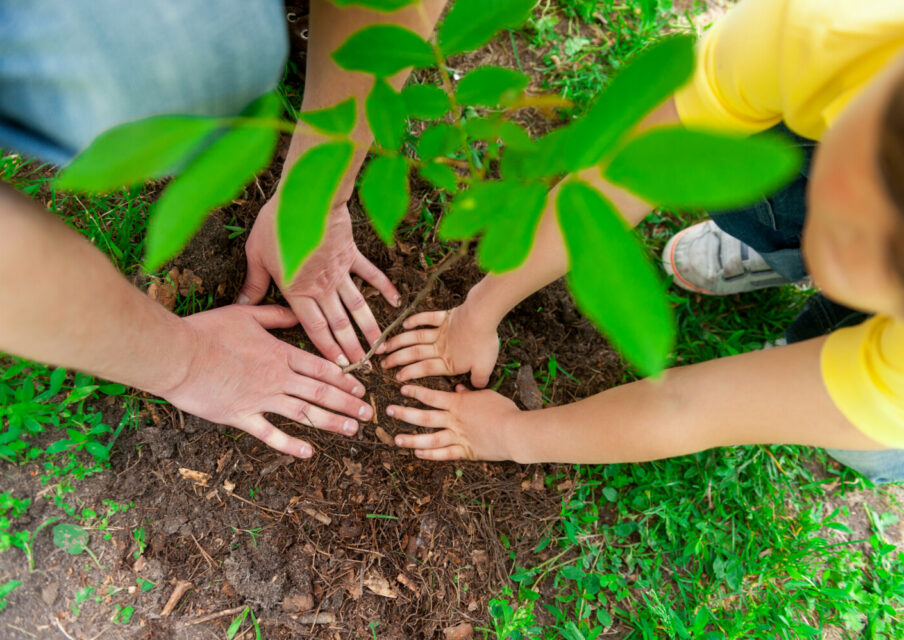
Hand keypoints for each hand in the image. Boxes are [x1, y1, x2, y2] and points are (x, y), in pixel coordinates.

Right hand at [160, 304, 373, 457]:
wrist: (178, 355)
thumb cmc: (208, 331)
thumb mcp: (246, 315)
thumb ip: (275, 316)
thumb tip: (297, 314)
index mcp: (279, 354)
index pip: (321, 368)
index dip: (345, 379)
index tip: (361, 388)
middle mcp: (277, 378)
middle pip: (321, 392)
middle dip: (348, 403)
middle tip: (368, 413)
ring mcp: (261, 399)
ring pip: (305, 414)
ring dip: (331, 422)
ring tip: (352, 430)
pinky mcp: (241, 417)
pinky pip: (271, 434)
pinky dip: (291, 445)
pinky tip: (309, 453)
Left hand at [239, 198, 400, 365]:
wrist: (306, 197)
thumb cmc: (277, 224)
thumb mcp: (257, 254)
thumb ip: (254, 283)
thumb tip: (241, 306)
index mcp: (298, 291)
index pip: (313, 328)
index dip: (326, 348)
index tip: (338, 366)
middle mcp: (322, 287)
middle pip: (338, 323)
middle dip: (350, 347)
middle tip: (362, 365)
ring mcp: (340, 272)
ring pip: (357, 306)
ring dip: (368, 327)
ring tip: (378, 346)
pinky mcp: (351, 255)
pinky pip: (370, 274)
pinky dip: (384, 288)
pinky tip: (395, 302)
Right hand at [381, 306, 498, 386]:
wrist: (483, 317)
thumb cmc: (484, 343)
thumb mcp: (485, 368)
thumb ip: (478, 380)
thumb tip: (476, 387)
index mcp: (448, 362)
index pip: (425, 369)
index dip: (410, 373)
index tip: (396, 377)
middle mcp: (440, 347)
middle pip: (414, 354)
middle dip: (397, 359)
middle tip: (382, 364)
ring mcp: (441, 331)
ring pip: (415, 338)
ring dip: (398, 342)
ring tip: (384, 347)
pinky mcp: (445, 317)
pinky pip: (427, 318)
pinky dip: (415, 320)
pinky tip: (404, 324)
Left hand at [386, 385, 520, 460]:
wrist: (515, 432)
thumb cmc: (504, 410)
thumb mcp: (487, 394)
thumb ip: (469, 392)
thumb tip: (458, 387)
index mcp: (458, 403)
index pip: (431, 396)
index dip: (415, 392)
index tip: (402, 389)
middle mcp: (454, 420)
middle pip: (424, 416)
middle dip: (405, 413)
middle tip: (389, 411)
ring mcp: (458, 437)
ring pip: (429, 438)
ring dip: (411, 439)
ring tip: (396, 439)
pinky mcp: (465, 452)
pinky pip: (443, 454)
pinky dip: (430, 454)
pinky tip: (417, 453)